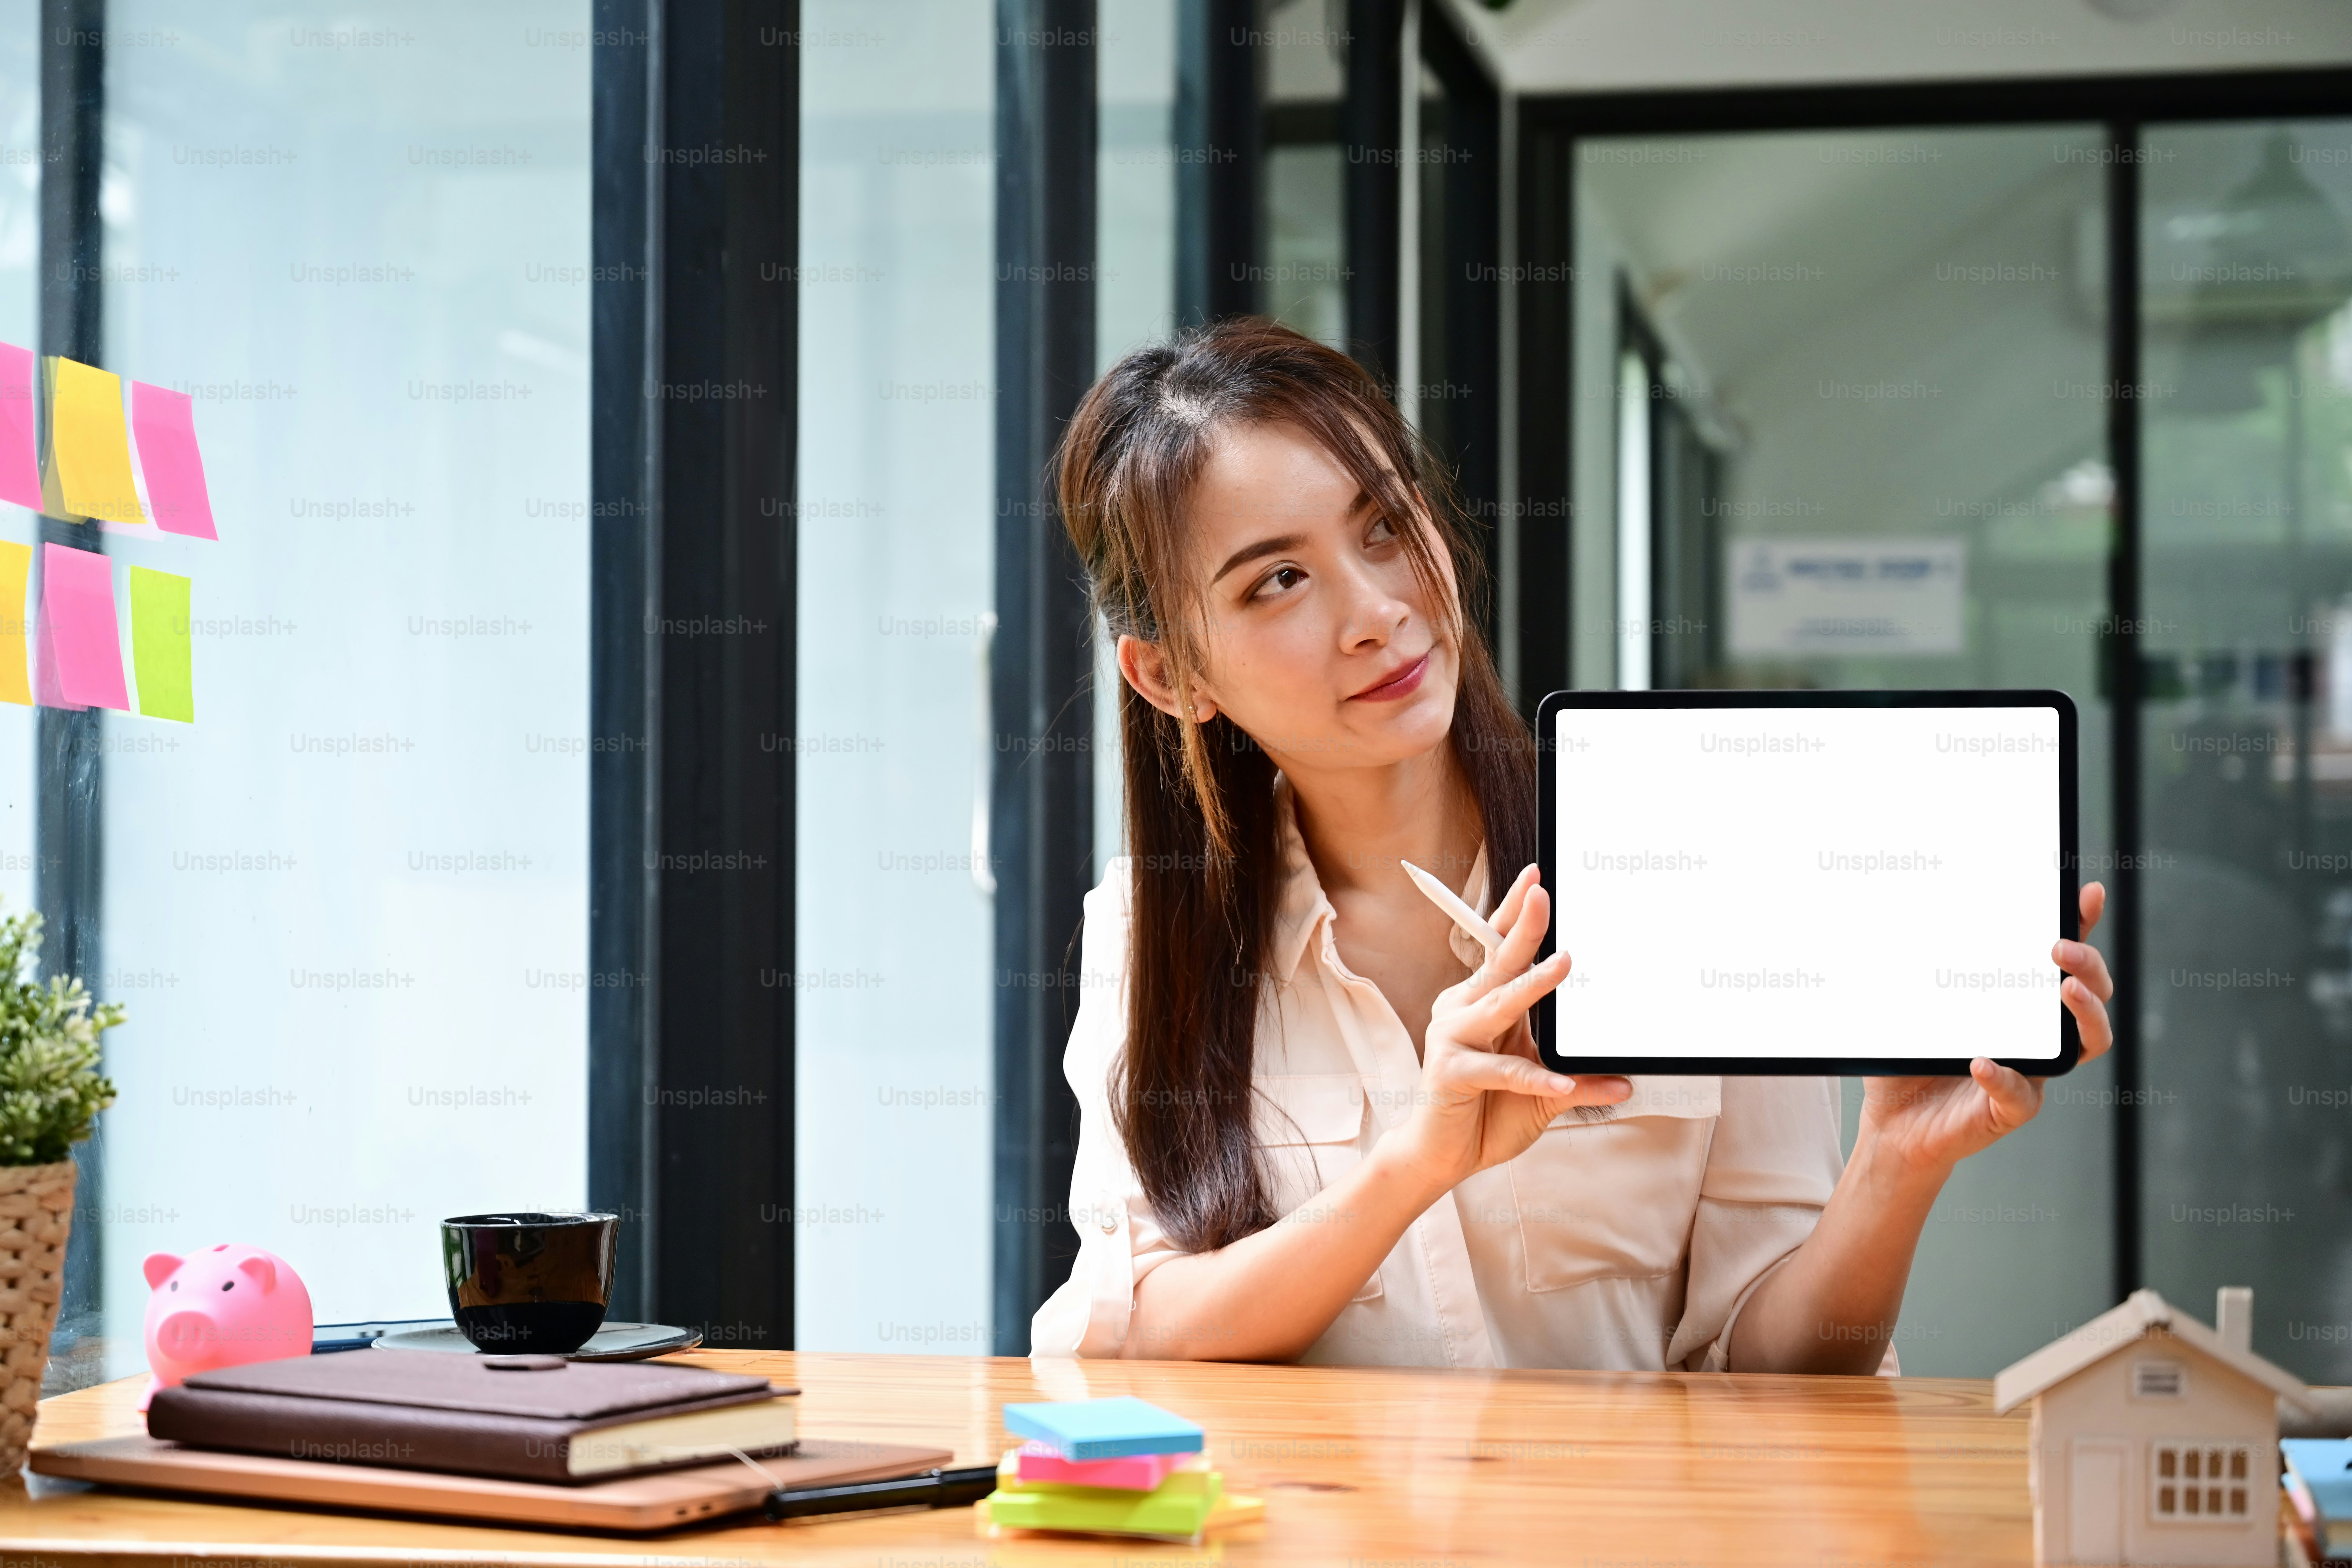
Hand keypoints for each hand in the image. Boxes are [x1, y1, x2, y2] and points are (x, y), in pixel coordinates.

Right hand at [1379, 865, 1631, 1194]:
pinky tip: (1561, 1079)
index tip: (1536, 879)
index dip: (1514, 914)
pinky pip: (1499, 1070)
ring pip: (1499, 1004)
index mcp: (1480, 1002)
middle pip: (1498, 962)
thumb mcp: (1543, 1089)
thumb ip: (1578, 1079)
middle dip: (1523, 926)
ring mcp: (1452, 1038)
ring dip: (1533, 984)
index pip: (1499, 950)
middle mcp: (1461, 1010)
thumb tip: (1626, 1079)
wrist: (1442, 1156)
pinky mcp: (1450, 1072)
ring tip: (1564, 965)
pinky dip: (1533, 1074)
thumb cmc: (1487, 1114)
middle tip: (1542, 894)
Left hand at [1857, 882, 2114, 1178]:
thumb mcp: (1915, 1007)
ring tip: (2067, 991)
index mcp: (2021, 1007)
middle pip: (2092, 996)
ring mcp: (2031, 1073)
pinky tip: (1983, 1063)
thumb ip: (1918, 971)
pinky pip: (2020, 1096)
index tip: (2087, 895)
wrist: (1893, 1123)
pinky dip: (2004, 1078)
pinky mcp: (2009, 1110)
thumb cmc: (1911, 1062)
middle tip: (2061, 949)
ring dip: (2086, 1015)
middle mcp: (2038, 1037)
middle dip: (2089, 967)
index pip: (2063, 963)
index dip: (2082, 927)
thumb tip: (1902, 915)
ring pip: (2087, 1045)